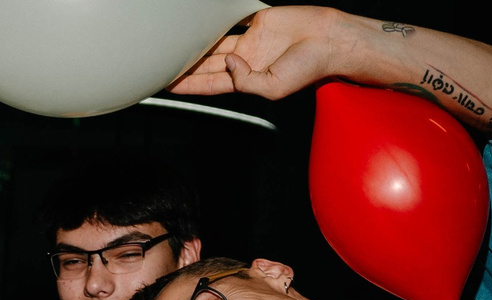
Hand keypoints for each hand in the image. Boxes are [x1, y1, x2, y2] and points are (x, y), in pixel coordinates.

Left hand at [168, 7, 361, 100]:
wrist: (329, 41)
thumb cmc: (309, 69)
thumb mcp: (273, 88)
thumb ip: (246, 82)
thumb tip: (228, 64)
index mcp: (247, 81)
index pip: (209, 85)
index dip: (188, 86)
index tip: (167, 86)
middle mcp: (245, 61)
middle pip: (207, 64)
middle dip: (185, 65)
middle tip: (162, 64)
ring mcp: (250, 40)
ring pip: (215, 41)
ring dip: (196, 43)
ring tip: (174, 44)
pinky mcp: (257, 20)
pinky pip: (232, 19)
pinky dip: (217, 20)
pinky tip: (200, 21)